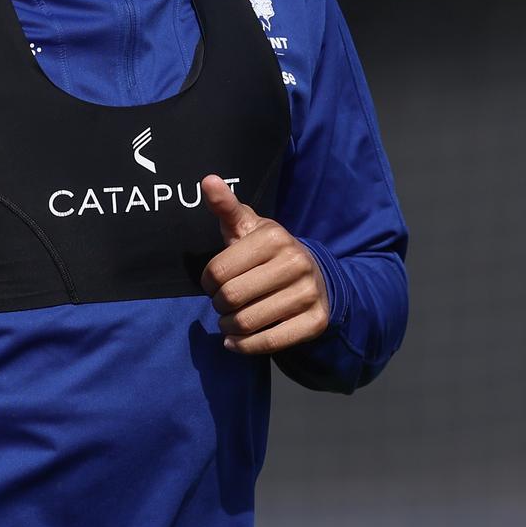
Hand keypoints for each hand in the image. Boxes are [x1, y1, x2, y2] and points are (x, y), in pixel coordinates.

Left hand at [199, 173, 330, 353]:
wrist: (318, 278)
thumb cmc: (270, 253)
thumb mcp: (249, 228)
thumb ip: (227, 207)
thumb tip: (207, 180)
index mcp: (274, 237)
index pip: (218, 271)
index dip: (207, 282)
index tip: (213, 283)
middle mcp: (295, 262)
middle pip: (231, 297)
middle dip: (218, 305)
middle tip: (222, 304)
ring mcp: (308, 293)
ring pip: (247, 322)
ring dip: (228, 327)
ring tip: (229, 321)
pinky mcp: (315, 322)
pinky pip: (269, 343)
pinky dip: (244, 346)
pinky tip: (236, 341)